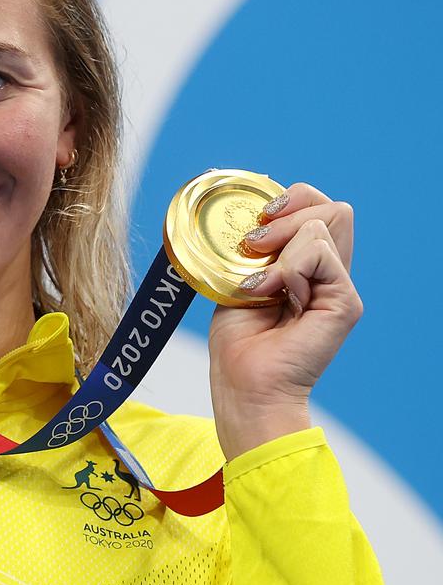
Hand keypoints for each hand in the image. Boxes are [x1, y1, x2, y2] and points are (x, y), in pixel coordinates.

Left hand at [207, 183, 362, 460]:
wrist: (244, 384)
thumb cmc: (240, 341)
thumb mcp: (243, 280)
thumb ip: (262, 251)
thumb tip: (264, 217)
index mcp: (310, 266)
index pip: (320, 206)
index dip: (292, 199)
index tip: (257, 221)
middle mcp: (330, 273)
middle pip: (332, 208)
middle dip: (285, 213)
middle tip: (253, 246)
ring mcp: (340, 287)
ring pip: (322, 224)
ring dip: (279, 246)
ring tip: (259, 283)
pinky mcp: (345, 302)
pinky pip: (316, 254)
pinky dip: (285, 268)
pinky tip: (271, 294)